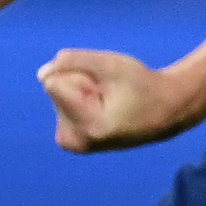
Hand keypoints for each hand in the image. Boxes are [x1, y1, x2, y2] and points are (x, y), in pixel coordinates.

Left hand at [37, 46, 205, 152]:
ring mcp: (71, 143)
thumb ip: (72, 61)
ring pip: (57, 96)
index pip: (54, 83)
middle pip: (55, 89)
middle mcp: (75, 141)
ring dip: (80, 92)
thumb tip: (41, 75)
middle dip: (80, 84)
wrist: (164, 111)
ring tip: (109, 102)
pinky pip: (60, 105)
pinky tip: (100, 109)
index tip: (108, 89)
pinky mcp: (69, 141)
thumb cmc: (141, 85)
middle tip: (111, 95)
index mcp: (88, 127)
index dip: (80, 76)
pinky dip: (77, 101)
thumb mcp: (111, 63)